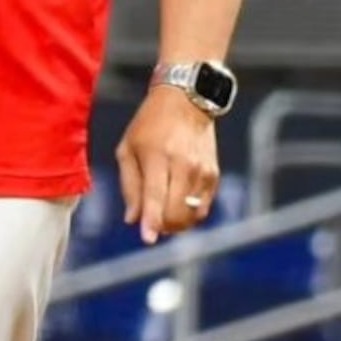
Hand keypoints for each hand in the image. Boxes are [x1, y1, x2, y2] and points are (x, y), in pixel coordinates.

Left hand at [115, 84, 220, 244]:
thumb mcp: (127, 148)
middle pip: (176, 211)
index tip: (147, 239)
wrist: (186, 101)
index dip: (151, 220)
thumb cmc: (149, 125)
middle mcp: (183, 165)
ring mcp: (201, 171)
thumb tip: (133, 219)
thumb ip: (129, 185)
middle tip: (151, 223)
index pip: (155, 195)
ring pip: (192, 215)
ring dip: (176, 224)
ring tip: (163, 215)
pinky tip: (177, 206)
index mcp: (157, 156)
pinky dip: (190, 215)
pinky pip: (203, 208)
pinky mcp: (213, 175)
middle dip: (162, 225)